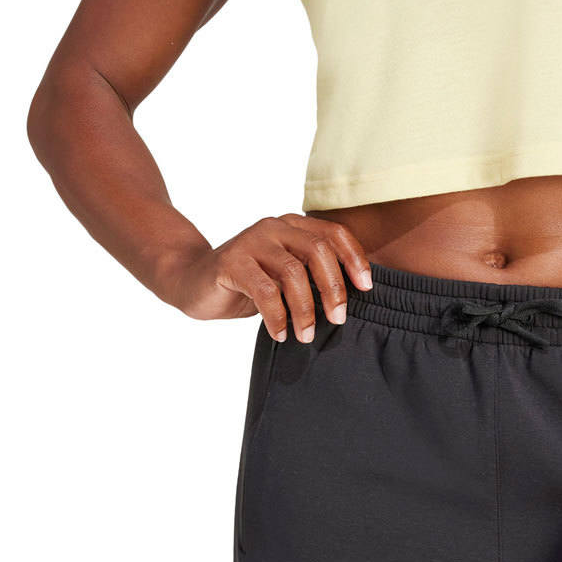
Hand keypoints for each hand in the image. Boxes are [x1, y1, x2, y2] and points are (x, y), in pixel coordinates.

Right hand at [158, 213, 373, 339]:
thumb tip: (350, 301)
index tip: (367, 288)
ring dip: (305, 309)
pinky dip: (276, 317)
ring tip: (306, 335)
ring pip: (292, 272)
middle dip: (333, 288)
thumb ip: (311, 276)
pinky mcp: (231, 262)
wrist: (194, 281)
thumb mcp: (284, 277)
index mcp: (292, 226)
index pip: (334, 233)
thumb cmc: (247, 282)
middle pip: (317, 251)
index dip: (355, 259)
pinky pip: (264, 291)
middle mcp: (274, 227)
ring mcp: (252, 241)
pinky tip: (279, 334)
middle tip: (338, 318)